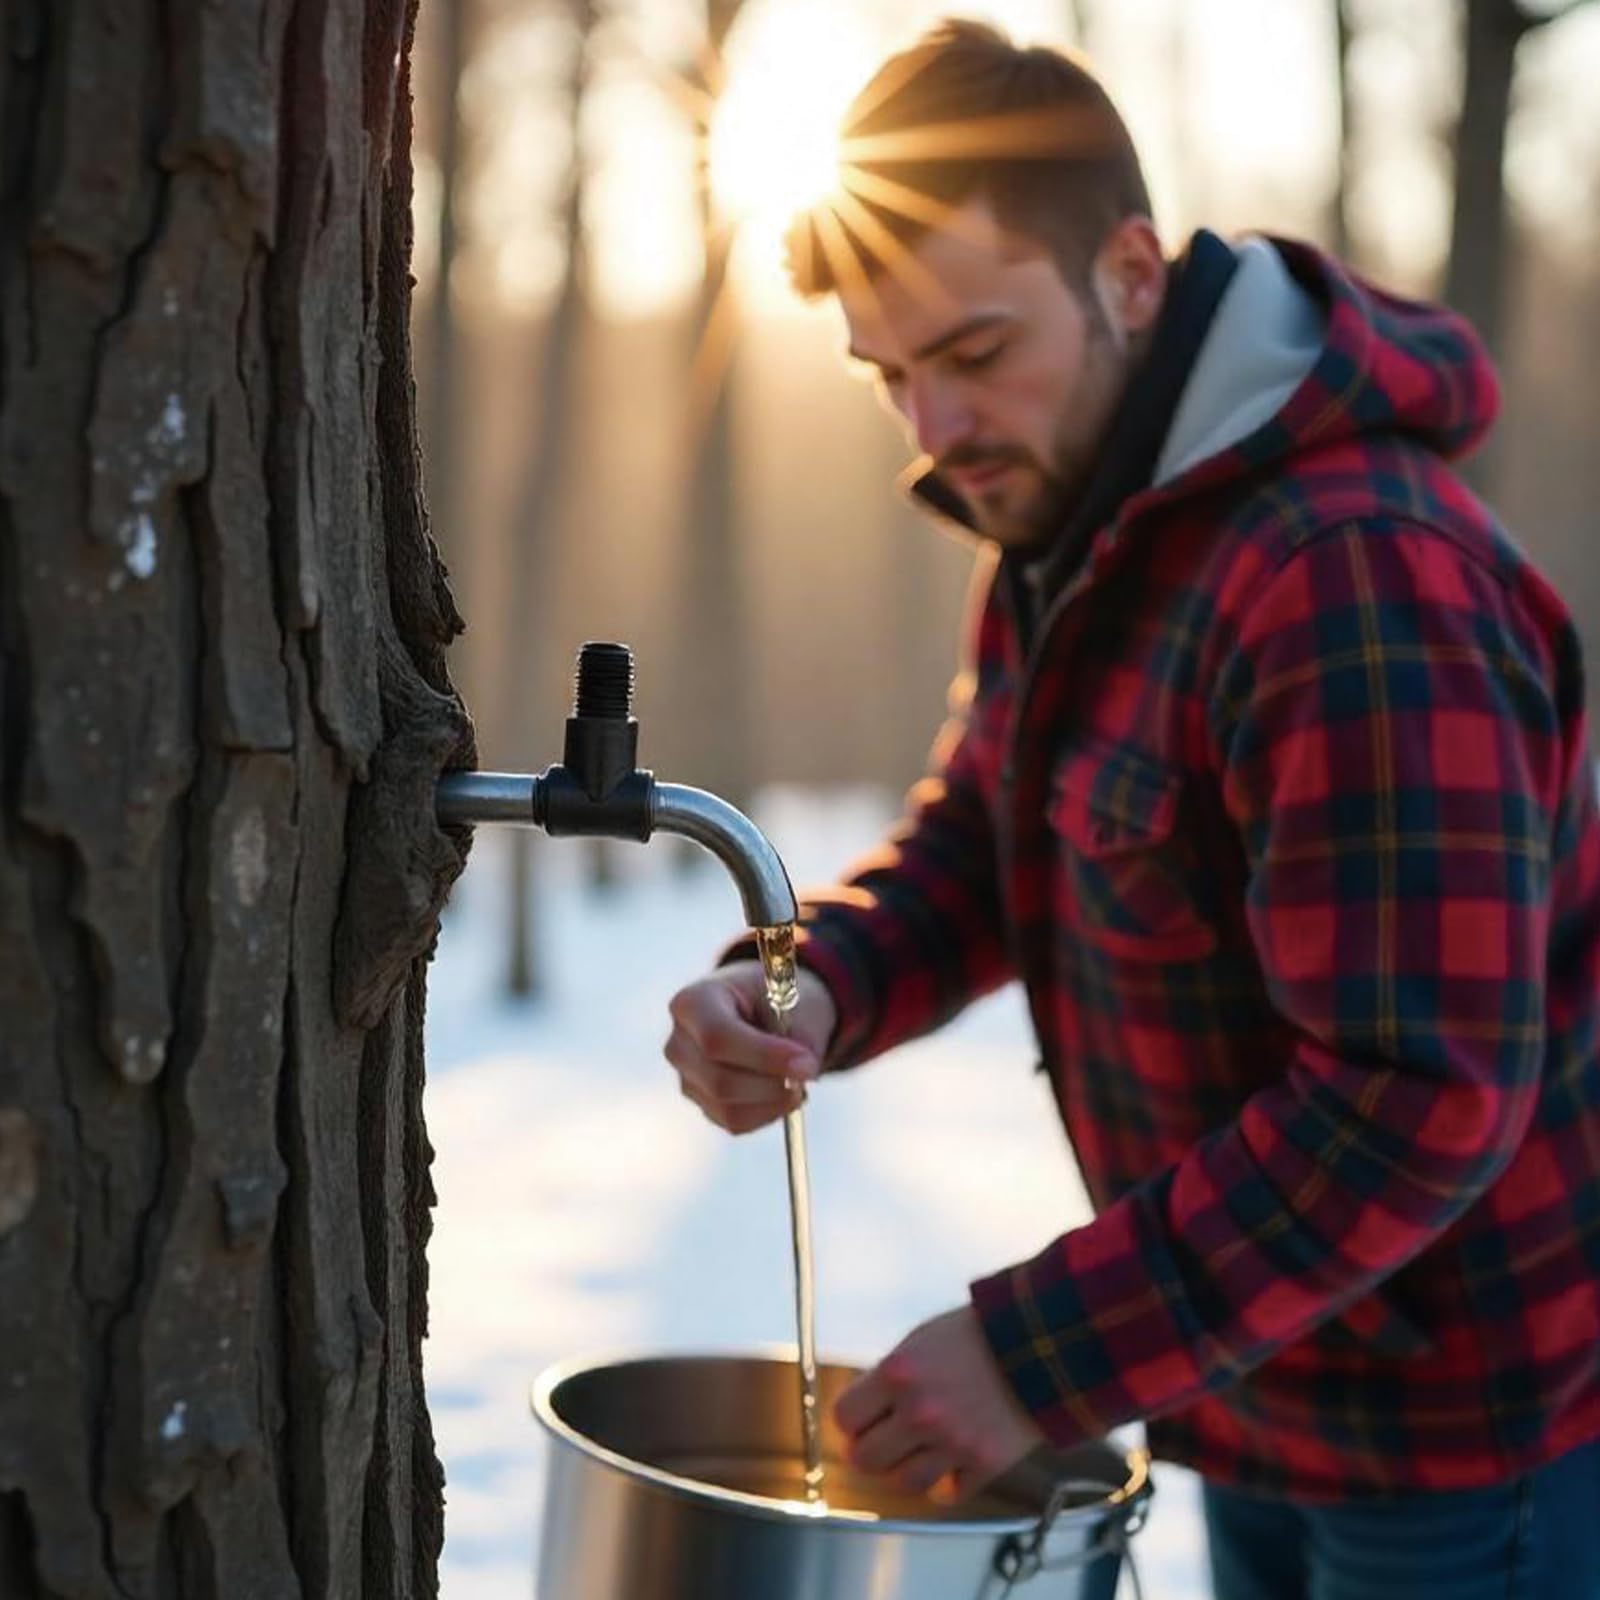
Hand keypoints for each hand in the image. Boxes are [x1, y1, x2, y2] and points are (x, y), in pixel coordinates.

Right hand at [664, 961, 836, 1133]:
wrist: (766, 1006)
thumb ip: (797, 1034)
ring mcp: (686, 1077)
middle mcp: (679, 1042)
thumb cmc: (776, 998)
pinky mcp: (701, 1102)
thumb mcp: (792, 1001)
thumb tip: (801, 1074)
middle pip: (720, 1081)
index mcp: (694, 1001)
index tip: (807, 1063)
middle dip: (773, 1084)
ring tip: (798, 1081)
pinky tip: (782, 1091)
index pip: (717, 1037)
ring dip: (774, 1101)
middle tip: (810, 1071)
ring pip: (729, 1108)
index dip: (764, 1056)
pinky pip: (735, 1122)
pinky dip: (768, 1112)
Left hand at [835, 1306, 1042, 1503]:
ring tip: (917, 1453)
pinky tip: (950, 1464)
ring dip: (906, 1470)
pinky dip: (945, 1484)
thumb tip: (862, 1411)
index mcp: (898, 1373)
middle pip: (865, 1460)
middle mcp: (920, 1411)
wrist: (1040, 1344)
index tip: (859, 1422)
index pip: (845, 1418)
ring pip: (903, 1483)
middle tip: (882, 1443)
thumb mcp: (921, 1341)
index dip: (851, 1422)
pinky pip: (947, 1494)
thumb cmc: (977, 1336)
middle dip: (870, 1452)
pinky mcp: (984, 1464)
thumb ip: (890, 1377)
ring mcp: (952, 1442)